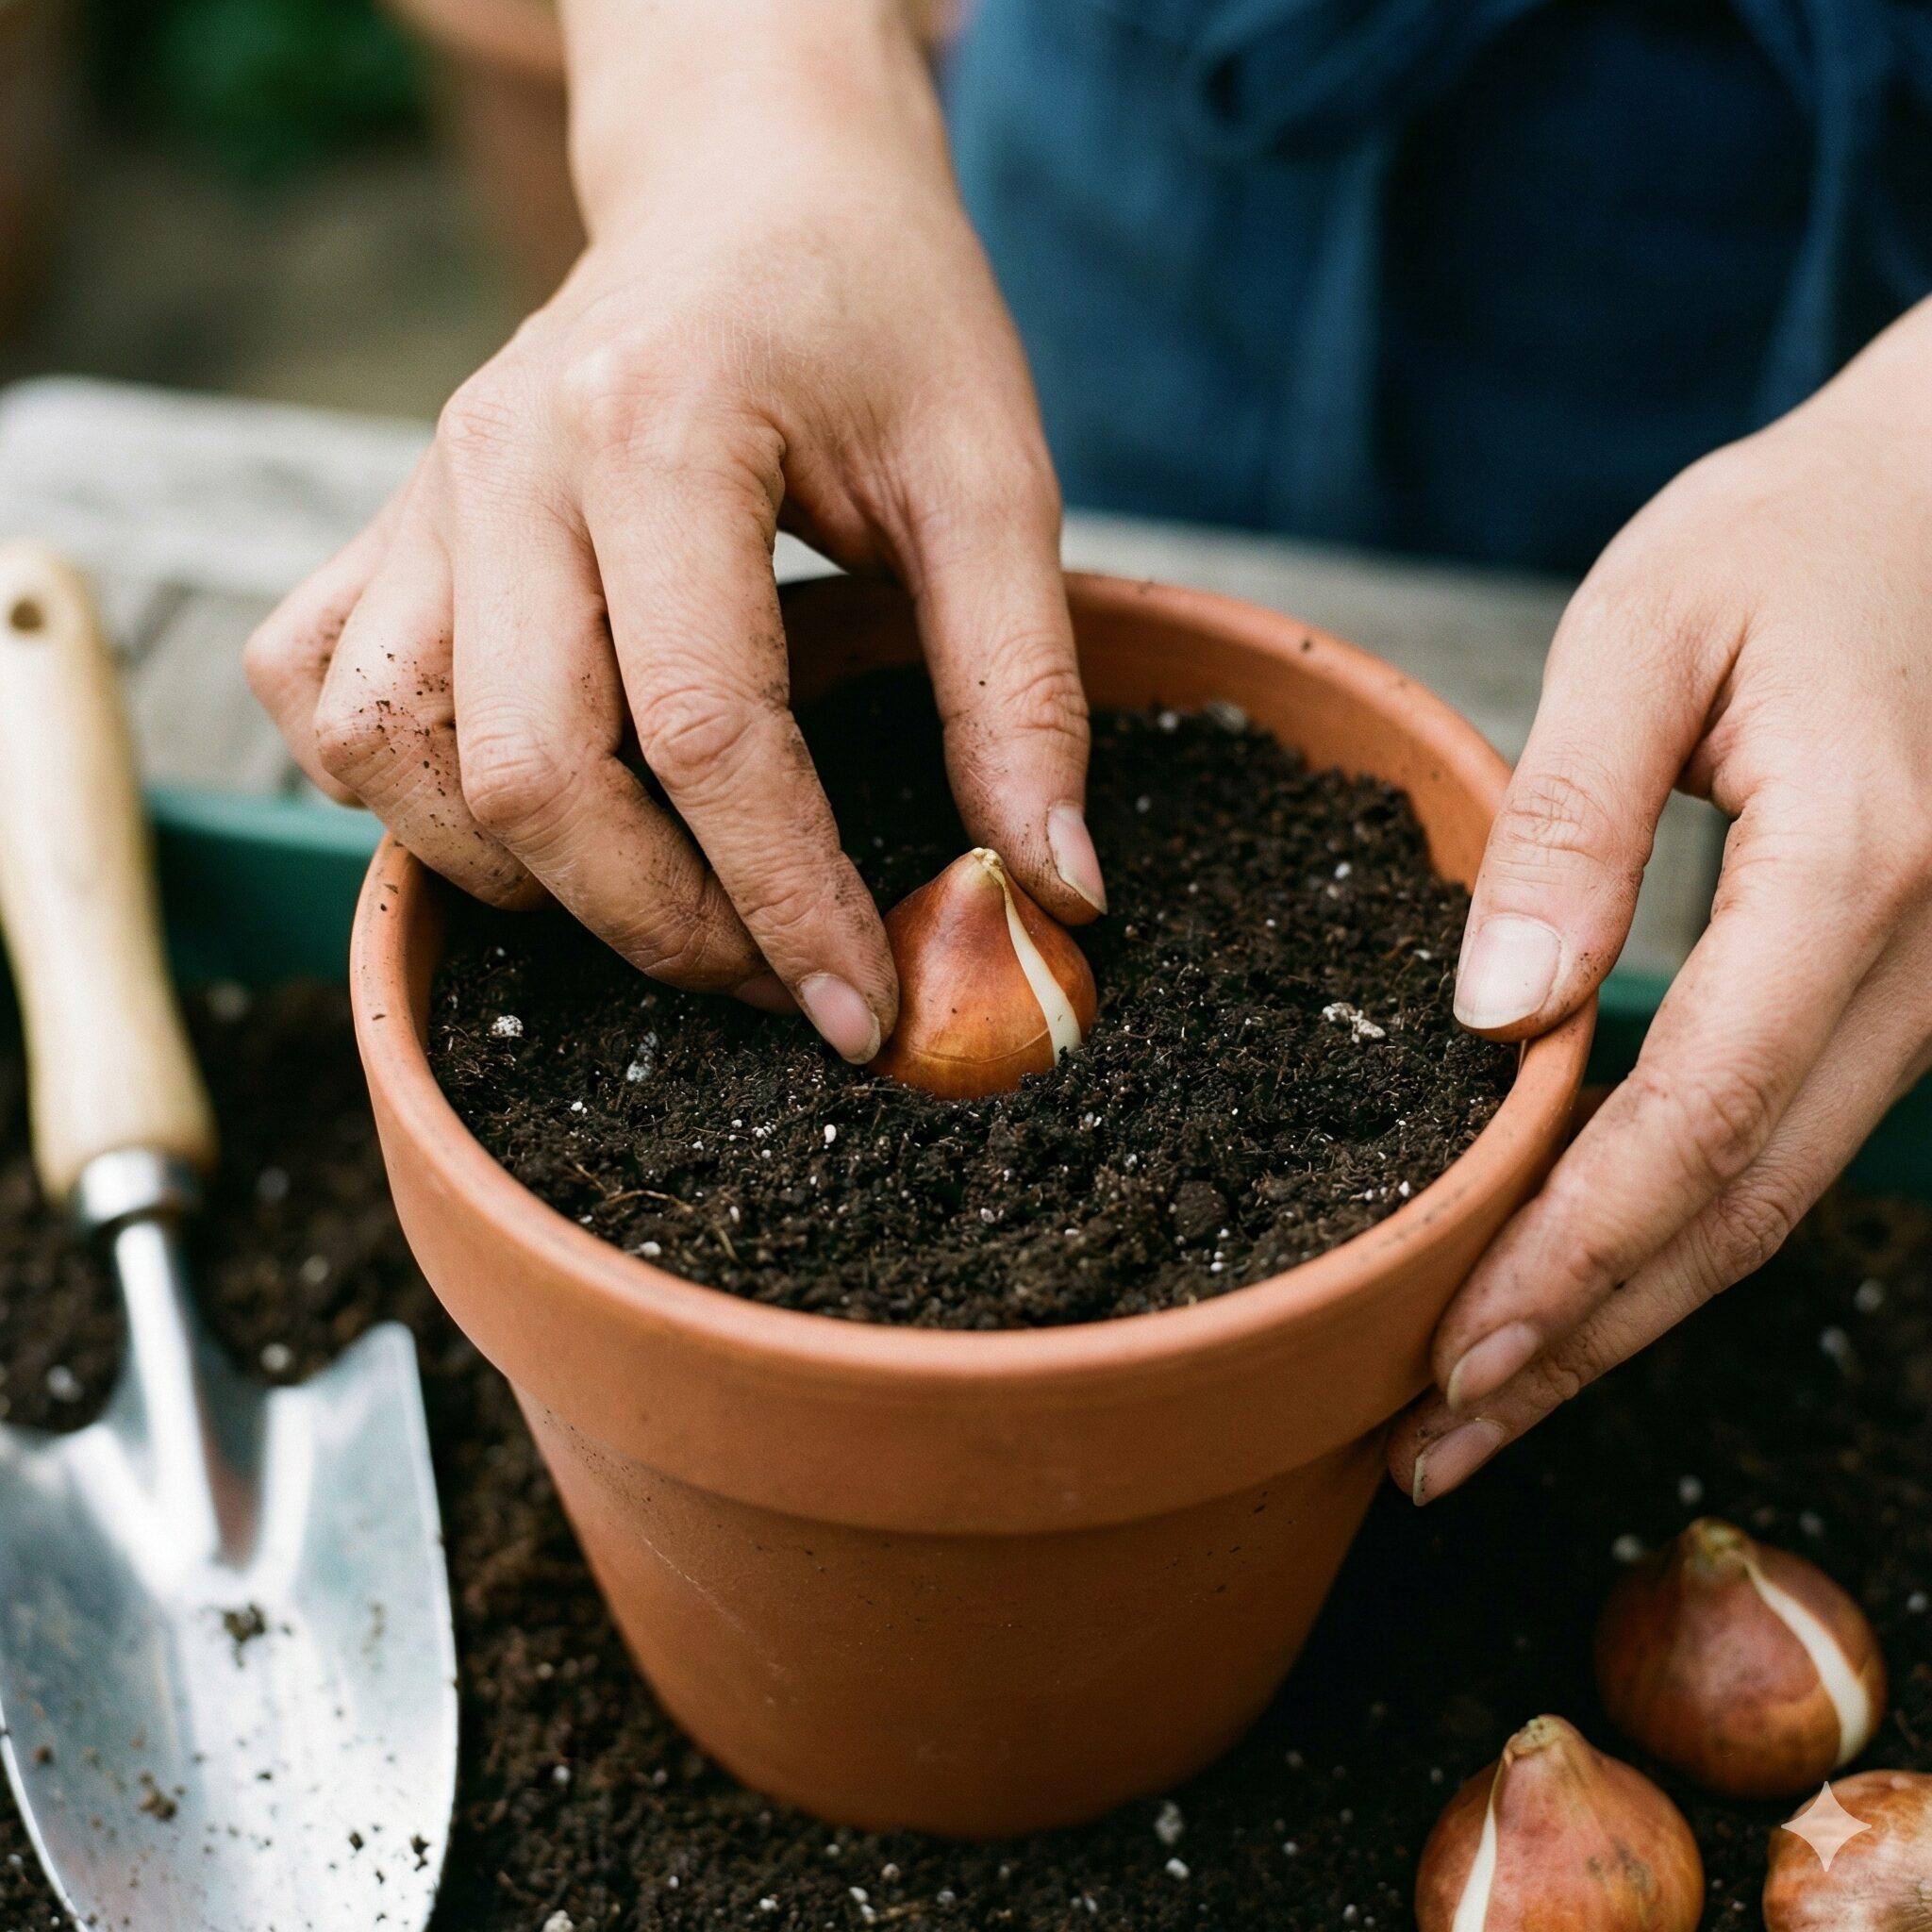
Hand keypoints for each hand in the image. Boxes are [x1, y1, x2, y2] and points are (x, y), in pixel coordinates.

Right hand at [245, 0, 1102, 1064]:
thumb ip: (1019, 689)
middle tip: (781, 976)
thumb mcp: (989, 478)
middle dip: (665, 926)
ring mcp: (425, 493)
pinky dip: (399, 790)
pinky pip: (320, 694)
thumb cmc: (879, 310)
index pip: (703, 734)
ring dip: (532, 880)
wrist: (752, 178)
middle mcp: (505, 464)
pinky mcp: (389, 523)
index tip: (860, 1007)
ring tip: (670, 897)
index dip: (786, 904)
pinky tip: (520, 802)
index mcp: (659, 430)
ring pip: (396, 758)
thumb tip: (1055, 888)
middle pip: (532, 779)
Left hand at [1393, 300, 1931, 1503]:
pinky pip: (1782, 1143)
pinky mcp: (1898, 991)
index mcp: (1859, 870)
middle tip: (1431, 1447)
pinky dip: (1673, 1234)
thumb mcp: (1648, 628)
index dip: (1572, 1258)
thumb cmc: (1792, 539)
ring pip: (1769, 1201)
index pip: (1697, 1119)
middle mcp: (1925, 962)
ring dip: (1624, 1317)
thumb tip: (1495, 1017)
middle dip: (1582, 1341)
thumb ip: (1573, 816)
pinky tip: (1581, 1283)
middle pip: (1739, 1206)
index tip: (1452, 1359)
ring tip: (1481, 1407)